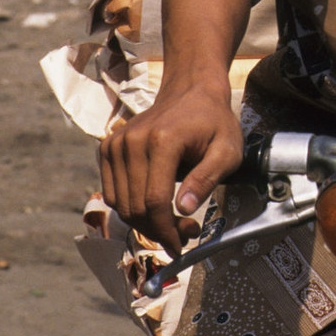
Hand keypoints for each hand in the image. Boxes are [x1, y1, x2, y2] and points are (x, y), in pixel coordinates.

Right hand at [99, 81, 243, 256]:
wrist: (191, 91)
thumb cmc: (213, 120)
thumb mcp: (227, 150)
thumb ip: (207, 178)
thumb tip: (185, 209)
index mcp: (163, 140)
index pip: (155, 200)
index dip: (167, 230)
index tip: (182, 244)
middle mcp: (132, 141)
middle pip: (135, 207)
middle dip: (159, 230)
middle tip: (185, 232)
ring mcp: (115, 143)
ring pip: (121, 205)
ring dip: (145, 222)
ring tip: (174, 219)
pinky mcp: (108, 148)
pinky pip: (112, 193)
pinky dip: (131, 207)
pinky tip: (154, 205)